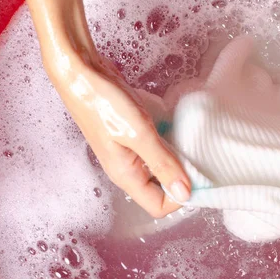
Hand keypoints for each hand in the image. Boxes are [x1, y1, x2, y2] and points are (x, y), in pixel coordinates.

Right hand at [48, 50, 190, 217]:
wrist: (81, 71)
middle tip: (199, 158)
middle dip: (182, 177)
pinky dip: (171, 141)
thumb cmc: (103, 103)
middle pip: (162, 188)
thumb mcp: (138, 134)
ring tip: (191, 142)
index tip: (197, 177)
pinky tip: (178, 128)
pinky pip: (158, 147)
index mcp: (127, 176)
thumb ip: (162, 163)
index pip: (159, 206)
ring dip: (178, 158)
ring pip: (162, 166)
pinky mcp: (134, 135)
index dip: (179, 197)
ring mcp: (130, 152)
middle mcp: (129, 169)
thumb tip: (184, 193)